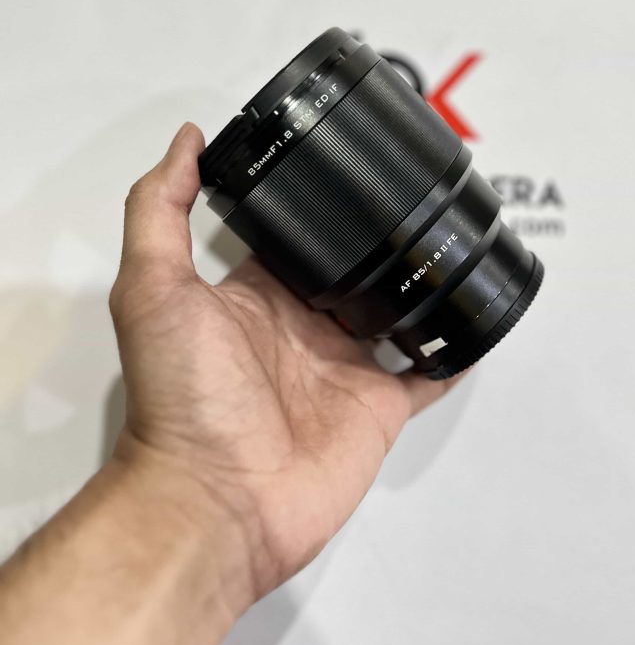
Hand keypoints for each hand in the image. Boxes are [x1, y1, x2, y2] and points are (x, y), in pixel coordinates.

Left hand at [109, 123, 461, 613]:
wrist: (218, 502)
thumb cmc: (179, 402)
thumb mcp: (152, 289)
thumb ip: (161, 210)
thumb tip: (185, 141)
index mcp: (251, 296)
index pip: (289, 236)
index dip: (312, 202)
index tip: (343, 160)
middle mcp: (300, 327)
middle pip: (349, 269)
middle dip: (376, 237)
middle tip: (417, 192)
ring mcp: (345, 366)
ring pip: (393, 312)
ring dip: (419, 283)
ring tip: (454, 240)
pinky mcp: (381, 403)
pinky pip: (426, 369)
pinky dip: (450, 347)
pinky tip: (473, 317)